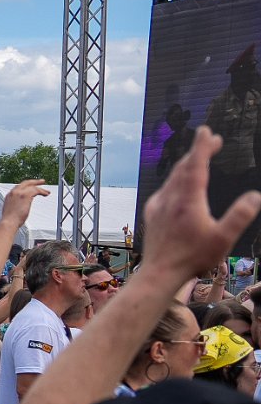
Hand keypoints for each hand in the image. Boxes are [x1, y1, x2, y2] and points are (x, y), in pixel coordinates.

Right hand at [0, 179, 49, 226]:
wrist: (9, 222)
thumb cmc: (10, 220)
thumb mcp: (11, 210)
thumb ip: (16, 205)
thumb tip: (21, 207)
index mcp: (9, 195)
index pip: (19, 187)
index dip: (27, 187)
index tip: (31, 188)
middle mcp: (14, 192)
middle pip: (26, 183)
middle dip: (34, 182)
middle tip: (41, 182)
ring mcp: (19, 193)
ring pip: (32, 185)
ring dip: (40, 187)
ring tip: (46, 191)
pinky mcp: (26, 195)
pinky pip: (36, 190)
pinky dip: (42, 191)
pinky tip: (45, 194)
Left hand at [141, 128, 260, 278]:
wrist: (159, 273)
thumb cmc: (192, 258)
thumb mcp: (223, 239)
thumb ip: (240, 216)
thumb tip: (255, 196)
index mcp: (188, 200)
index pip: (196, 166)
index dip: (202, 147)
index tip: (206, 131)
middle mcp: (170, 199)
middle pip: (184, 168)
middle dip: (199, 151)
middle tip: (213, 140)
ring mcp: (159, 206)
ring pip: (172, 178)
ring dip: (187, 165)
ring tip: (199, 158)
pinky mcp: (153, 215)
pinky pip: (165, 190)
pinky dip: (175, 180)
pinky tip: (178, 185)